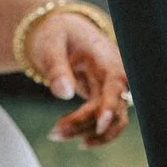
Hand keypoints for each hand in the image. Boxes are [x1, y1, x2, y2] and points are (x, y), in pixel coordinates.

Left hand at [23, 8, 131, 146]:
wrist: (62, 31)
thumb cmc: (56, 33)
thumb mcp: (50, 44)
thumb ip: (56, 67)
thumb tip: (64, 94)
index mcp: (106, 58)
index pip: (115, 85)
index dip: (110, 106)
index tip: (99, 125)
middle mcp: (115, 75)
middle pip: (112, 108)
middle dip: (85, 124)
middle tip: (53, 132)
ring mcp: (113, 88)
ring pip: (112, 120)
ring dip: (88, 132)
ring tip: (55, 135)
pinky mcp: (105, 98)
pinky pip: (105, 120)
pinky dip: (91, 131)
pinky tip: (72, 136)